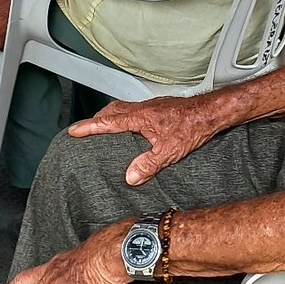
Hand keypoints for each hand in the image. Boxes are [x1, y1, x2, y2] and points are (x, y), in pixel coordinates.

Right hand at [68, 93, 225, 185]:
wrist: (211, 112)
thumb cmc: (193, 126)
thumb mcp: (170, 150)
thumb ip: (149, 163)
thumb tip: (130, 176)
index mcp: (140, 117)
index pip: (108, 122)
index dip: (89, 127)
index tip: (73, 131)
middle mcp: (143, 109)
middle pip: (112, 110)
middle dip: (96, 119)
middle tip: (84, 129)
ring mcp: (151, 107)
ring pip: (123, 108)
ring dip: (110, 116)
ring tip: (104, 128)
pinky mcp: (159, 108)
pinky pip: (134, 110)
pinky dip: (125, 117)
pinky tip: (131, 127)